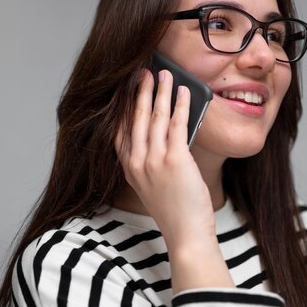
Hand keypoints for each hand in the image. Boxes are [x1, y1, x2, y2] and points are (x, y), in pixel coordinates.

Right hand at [115, 69, 214, 246]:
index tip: (127, 89)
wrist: (186, 234)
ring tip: (165, 75)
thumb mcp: (152, 185)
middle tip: (144, 72)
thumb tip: (165, 131)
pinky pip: (178, 125)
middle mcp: (137, 162)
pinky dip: (181, 105)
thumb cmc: (174, 211)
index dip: (124, 107)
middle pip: (136, 118)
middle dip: (141, 92)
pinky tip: (185, 93)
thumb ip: (150, 161)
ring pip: (156, 117)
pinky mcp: (175, 160)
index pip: (120, 130)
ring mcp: (154, 161)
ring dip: (161, 92)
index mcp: (129, 169)